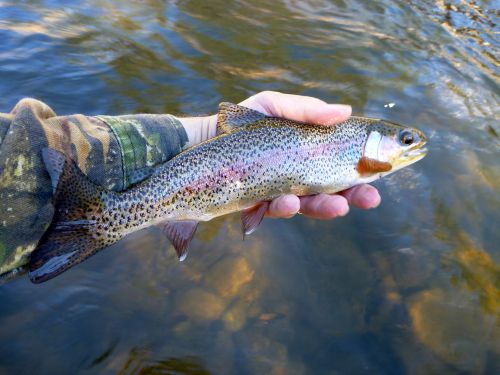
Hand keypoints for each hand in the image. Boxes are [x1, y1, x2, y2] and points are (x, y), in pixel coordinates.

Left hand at [178, 91, 380, 219]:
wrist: (205, 140)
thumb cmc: (244, 122)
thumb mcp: (274, 106)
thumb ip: (306, 110)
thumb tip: (346, 111)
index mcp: (309, 152)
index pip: (343, 161)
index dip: (365, 168)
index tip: (383, 171)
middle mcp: (300, 173)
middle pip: (334, 188)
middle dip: (354, 195)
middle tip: (371, 198)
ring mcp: (282, 190)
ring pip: (310, 204)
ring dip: (325, 206)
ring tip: (338, 206)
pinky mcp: (261, 204)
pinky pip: (277, 210)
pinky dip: (285, 207)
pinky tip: (286, 201)